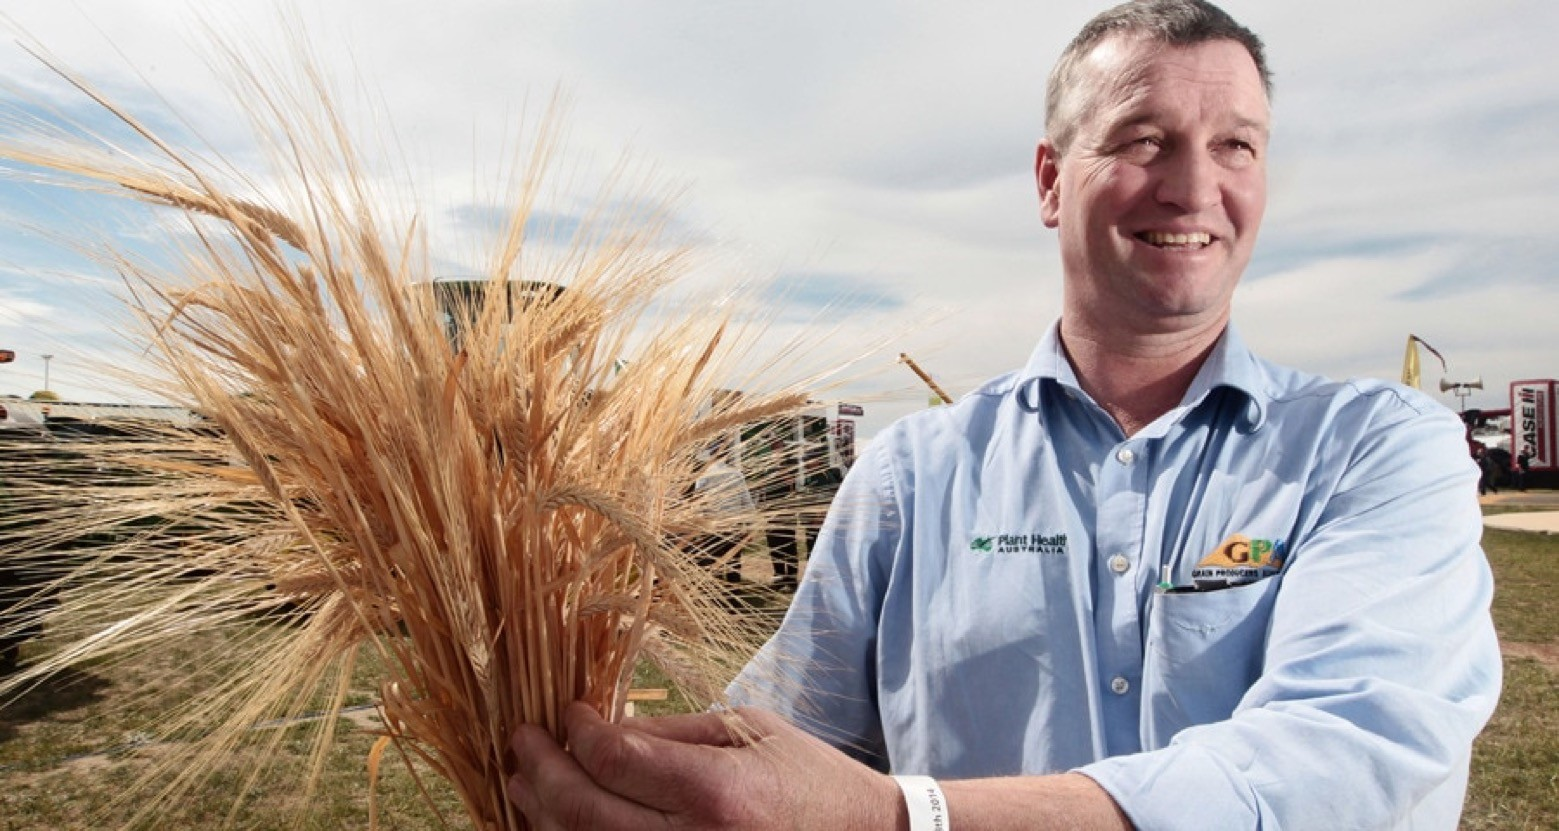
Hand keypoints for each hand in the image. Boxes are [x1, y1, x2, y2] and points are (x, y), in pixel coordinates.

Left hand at [507, 701, 902, 829]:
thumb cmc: (808, 778)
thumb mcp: (747, 731)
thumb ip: (671, 732)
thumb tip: (601, 728)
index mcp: (715, 792)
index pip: (613, 759)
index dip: (575, 732)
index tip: (565, 712)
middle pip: (583, 813)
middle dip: (541, 772)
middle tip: (522, 740)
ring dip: (542, 814)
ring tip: (522, 781)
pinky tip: (558, 821)